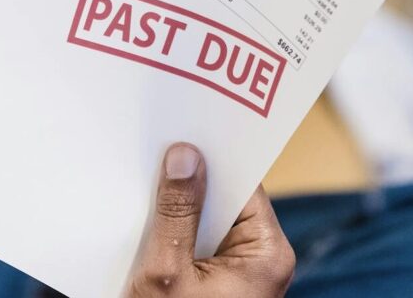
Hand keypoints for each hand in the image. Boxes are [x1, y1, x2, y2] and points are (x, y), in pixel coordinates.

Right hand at [128, 143, 294, 296]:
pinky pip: (196, 243)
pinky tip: (147, 224)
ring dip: (177, 211)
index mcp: (266, 253)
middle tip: (156, 156)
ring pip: (206, 221)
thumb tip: (184, 156)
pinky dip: (174, 234)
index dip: (214, 157)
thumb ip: (176, 214)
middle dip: (189, 183)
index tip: (186, 131)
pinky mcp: (217, 281)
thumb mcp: (169, 273)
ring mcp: (238, 271)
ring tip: (145, 188)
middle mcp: (260, 259)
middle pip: (223, 200)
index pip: (243, 184)